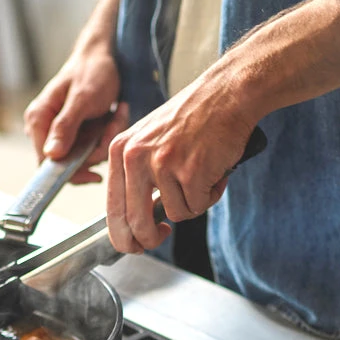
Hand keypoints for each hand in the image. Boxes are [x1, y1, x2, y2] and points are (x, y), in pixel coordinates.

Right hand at [23, 0, 126, 184]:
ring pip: (84, 158)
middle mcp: (44, 131)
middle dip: (96, 150)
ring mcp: (60, 134)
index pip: (47, 164)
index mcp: (38, 121)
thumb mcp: (82, 98)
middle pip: (68, 164)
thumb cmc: (92, 71)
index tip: (96, 167)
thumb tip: (51, 155)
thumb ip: (65, 127)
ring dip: (106, 141)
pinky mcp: (75, 135)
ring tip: (117, 114)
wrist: (104, 56)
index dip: (72, 170)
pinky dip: (107, 137)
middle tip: (114, 124)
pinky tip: (115, 116)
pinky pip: (92, 150)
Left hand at [106, 70, 254, 253]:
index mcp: (120, 151)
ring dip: (192, 204)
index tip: (134, 245)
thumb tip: (133, 222)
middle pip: (137, 223)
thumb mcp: (147, 140)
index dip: (123, 237)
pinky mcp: (190, 171)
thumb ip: (135, 177)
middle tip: (162, 236)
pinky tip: (214, 172)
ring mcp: (163, 165)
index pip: (113, 210)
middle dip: (150, 239)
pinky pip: (197, 205)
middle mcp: (136, 157)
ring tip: (201, 176)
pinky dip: (210, 195)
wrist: (226, 94)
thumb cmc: (191, 118)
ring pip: (174, 215)